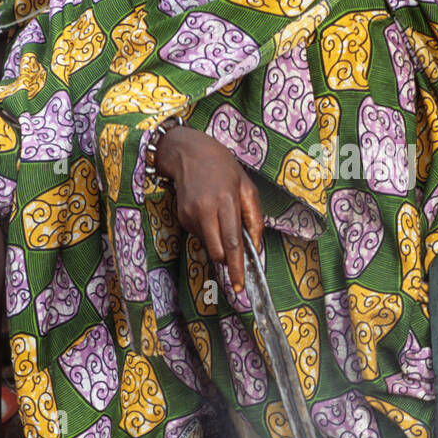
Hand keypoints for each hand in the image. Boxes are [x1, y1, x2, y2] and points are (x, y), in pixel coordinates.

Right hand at [156, 125, 262, 290]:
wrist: (189, 153)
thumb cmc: (223, 168)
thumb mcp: (247, 187)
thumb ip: (254, 218)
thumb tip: (256, 246)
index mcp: (226, 201)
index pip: (232, 242)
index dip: (237, 266)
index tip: (240, 284)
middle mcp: (205, 210)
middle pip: (217, 251)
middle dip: (227, 261)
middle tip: (235, 257)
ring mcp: (190, 215)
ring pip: (208, 246)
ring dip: (218, 243)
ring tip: (221, 219)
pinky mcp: (181, 217)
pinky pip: (199, 235)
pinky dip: (208, 233)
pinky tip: (209, 214)